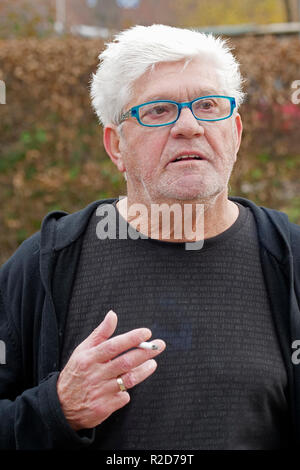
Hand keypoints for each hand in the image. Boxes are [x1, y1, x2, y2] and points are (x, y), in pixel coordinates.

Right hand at [57, 310, 165, 430]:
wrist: (61, 405)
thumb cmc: (77, 372)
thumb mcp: (83, 350)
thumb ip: (100, 333)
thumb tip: (113, 315)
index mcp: (89, 358)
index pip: (113, 346)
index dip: (131, 339)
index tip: (146, 333)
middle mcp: (95, 374)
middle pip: (125, 362)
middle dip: (145, 352)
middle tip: (159, 345)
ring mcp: (100, 392)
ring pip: (128, 380)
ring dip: (143, 371)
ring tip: (153, 363)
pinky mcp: (103, 408)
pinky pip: (123, 398)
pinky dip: (127, 392)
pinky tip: (128, 387)